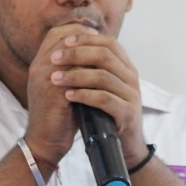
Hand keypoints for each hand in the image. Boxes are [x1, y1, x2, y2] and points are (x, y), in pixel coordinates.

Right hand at [22, 24, 99, 165]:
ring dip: (91, 52)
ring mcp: (44, 79)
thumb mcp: (61, 88)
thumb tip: (92, 55)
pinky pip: (76, 73)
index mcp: (39, 65)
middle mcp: (38, 68)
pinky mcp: (54, 93)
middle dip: (87, 38)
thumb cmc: (57, 116)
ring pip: (71, 53)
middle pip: (63, 38)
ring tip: (107, 56)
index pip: (56, 34)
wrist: (45, 142)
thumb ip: (70, 71)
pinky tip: (104, 73)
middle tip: (104, 41)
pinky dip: (91, 71)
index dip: (77, 31)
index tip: (95, 34)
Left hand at [44, 32, 147, 167]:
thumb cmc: (106, 114)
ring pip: (103, 76)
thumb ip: (91, 67)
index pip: (109, 43)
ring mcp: (131, 95)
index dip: (86, 39)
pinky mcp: (127, 113)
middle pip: (104, 55)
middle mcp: (131, 78)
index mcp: (126, 67)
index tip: (64, 42)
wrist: (122, 146)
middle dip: (76, 54)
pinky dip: (84, 95)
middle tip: (54, 59)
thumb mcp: (100, 87)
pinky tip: (68, 96)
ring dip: (75, 76)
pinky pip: (104, 99)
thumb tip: (66, 45)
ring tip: (55, 79)